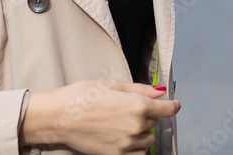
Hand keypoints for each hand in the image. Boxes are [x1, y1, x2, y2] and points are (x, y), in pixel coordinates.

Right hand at [20, 80, 180, 154]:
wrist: (59, 116)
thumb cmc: (80, 96)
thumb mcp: (110, 84)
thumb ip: (139, 89)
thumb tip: (160, 91)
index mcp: (136, 105)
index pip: (166, 109)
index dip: (172, 106)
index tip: (174, 105)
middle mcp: (135, 126)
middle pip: (154, 122)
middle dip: (146, 114)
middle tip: (126, 107)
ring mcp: (127, 143)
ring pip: (148, 139)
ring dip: (141, 131)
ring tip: (121, 122)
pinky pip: (139, 153)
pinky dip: (136, 146)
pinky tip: (123, 137)